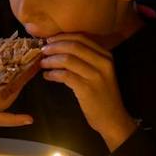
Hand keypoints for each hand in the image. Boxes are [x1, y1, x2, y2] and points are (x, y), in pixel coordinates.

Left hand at [38, 34, 137, 151]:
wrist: (112, 118)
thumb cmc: (103, 96)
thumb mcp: (100, 73)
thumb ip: (87, 59)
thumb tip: (62, 47)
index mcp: (106, 56)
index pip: (81, 38)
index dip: (63, 37)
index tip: (49, 40)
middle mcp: (103, 63)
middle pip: (73, 46)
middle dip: (54, 46)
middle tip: (43, 51)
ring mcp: (95, 76)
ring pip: (67, 60)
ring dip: (51, 60)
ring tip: (43, 63)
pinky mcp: (87, 89)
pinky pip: (65, 76)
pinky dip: (53, 74)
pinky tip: (47, 76)